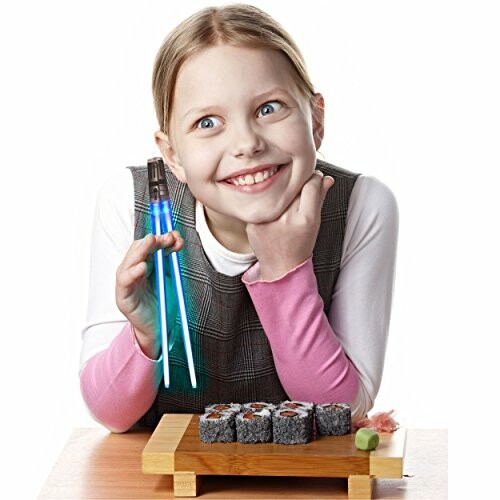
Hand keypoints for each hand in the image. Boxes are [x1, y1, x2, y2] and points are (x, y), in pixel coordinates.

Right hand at [115, 231, 183, 357]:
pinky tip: (142, 267)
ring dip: (141, 250)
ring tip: (152, 242)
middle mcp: (133, 270)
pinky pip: (125, 281)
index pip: (150, 244)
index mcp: (145, 263)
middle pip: (139, 249)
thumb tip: (177, 239)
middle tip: (166, 238)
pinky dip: (133, 272)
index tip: (175, 235)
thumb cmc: (164, 302)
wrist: (159, 328)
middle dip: (154, 241)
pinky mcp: (123, 296)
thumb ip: (172, 258)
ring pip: (129, 261)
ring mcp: (126, 282)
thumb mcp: (171, 276)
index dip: (162, 237)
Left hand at [246, 170, 333, 280]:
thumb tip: (326, 179)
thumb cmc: (300, 243)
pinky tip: (272, 220)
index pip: (311, 185)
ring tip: (284, 213)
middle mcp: (287, 219)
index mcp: (306, 219)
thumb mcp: (314, 223)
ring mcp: (268, 222)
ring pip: (277, 194)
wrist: (281, 267)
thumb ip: (320, 199)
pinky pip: (262, 205)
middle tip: (297, 200)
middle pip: (293, 188)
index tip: (314, 180)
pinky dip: (267, 209)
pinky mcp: (253, 224)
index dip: (314, 179)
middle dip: (296, 189)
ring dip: (281, 198)